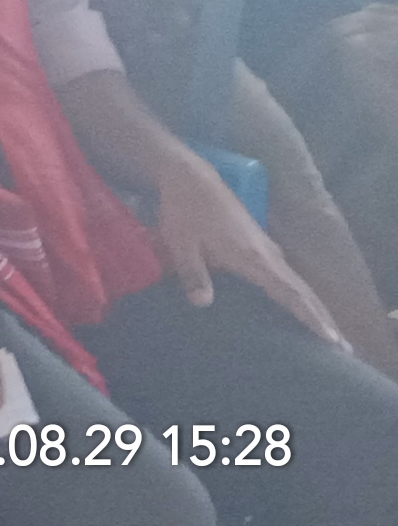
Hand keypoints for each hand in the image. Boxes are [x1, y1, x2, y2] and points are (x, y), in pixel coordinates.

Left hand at [155, 163, 342, 342]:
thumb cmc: (185, 212)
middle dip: (322, 318)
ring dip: (313, 307)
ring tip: (329, 333)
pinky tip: (298, 306)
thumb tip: (203, 304)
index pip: (290, 292)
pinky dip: (298, 294)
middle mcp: (268, 254)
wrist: (191, 178)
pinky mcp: (259, 246)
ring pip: (297, 283)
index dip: (310, 316)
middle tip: (343, 347)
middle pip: (302, 290)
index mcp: (254, 257)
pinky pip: (286, 276)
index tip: (331, 338)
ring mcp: (266, 249)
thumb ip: (194, 274)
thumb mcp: (182, 244)